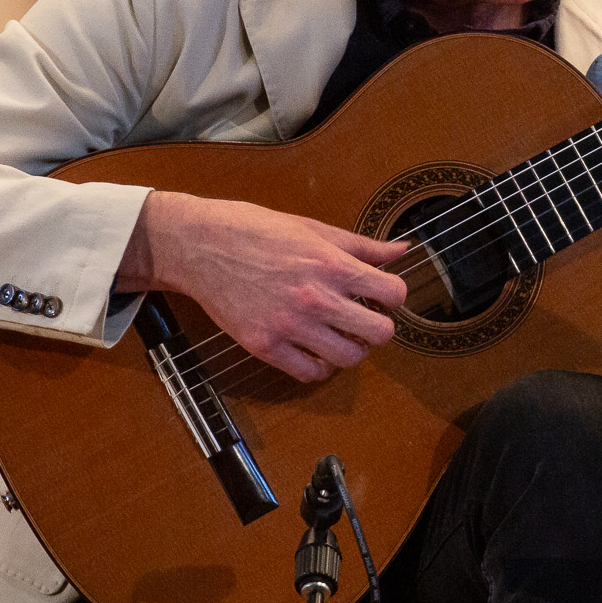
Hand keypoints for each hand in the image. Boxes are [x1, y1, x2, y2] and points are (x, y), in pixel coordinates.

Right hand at [115, 191, 408, 381]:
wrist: (200, 245)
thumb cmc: (256, 230)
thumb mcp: (313, 229)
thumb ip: (360, 246)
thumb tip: (400, 250)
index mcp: (332, 265)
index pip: (394, 293)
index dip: (393, 295)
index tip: (380, 293)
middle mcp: (316, 299)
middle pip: (380, 333)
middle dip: (377, 326)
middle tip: (362, 318)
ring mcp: (291, 327)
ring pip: (349, 359)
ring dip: (350, 348)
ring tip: (338, 334)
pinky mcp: (265, 346)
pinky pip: (310, 373)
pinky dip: (318, 366)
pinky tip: (313, 349)